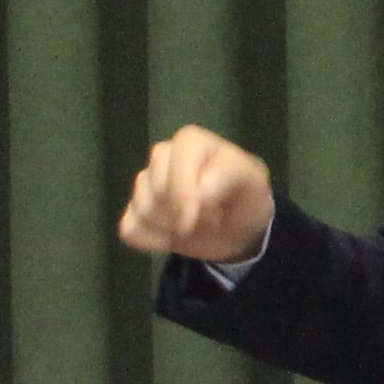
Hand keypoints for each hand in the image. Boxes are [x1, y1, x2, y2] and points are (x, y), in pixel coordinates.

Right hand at [118, 126, 275, 265]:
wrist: (236, 228)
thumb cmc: (244, 196)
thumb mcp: (253, 180)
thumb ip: (228, 176)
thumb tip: (199, 192)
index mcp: (190, 142)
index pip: (176, 160)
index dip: (186, 191)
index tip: (209, 215)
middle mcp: (162, 157)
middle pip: (155, 188)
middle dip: (185, 212)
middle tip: (212, 217)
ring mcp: (144, 184)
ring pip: (143, 210)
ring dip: (173, 228)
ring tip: (197, 224)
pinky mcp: (133, 212)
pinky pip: (130, 229)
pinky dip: (155, 241)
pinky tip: (175, 236)